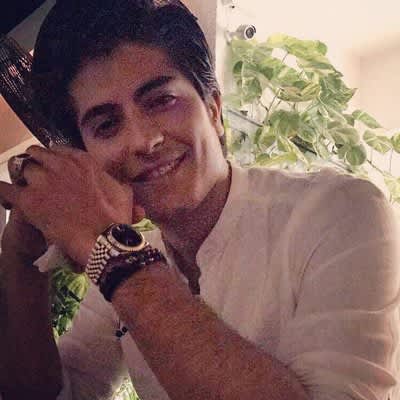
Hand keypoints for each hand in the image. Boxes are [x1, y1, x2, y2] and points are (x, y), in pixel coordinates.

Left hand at [0, 145, 144, 269]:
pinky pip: (3, 189)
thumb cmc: (115, 218)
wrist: (101, 239)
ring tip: (26, 192)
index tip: (53, 169)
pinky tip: (4, 196)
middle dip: (37, 166)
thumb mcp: (123, 194)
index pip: (57, 150)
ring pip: (21, 170)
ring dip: (23, 180)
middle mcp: (60, 164)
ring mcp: (42, 180)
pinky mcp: (28, 200)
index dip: (53, 160)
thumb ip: (116, 182)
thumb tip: (116, 181)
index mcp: (82, 160)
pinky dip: (2, 192)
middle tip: (39, 180)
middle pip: (37, 156)